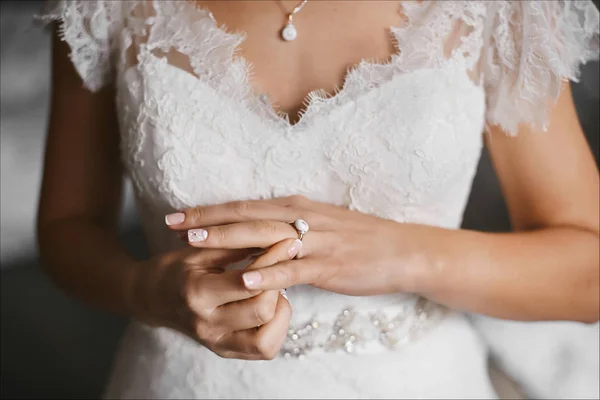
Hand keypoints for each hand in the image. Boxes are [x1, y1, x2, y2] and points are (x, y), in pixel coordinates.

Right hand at [130, 238, 301, 359]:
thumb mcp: (200, 251)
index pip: (248, 281)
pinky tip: (271, 306)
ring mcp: (216, 342)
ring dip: (279, 310)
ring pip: (267, 338)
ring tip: (273, 289)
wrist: (150, 298)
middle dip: (278, 283)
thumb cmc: (176, 269)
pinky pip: (264, 350)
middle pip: (262, 310)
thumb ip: (234, 245)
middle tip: (282, 264)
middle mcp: (206, 324)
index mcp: (196, 293)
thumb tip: (273, 234)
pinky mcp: (225, 351)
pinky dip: (276, 328)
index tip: (289, 242)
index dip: (273, 259)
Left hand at [165, 196, 416, 295]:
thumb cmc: (359, 237)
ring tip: (195, 244)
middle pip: (245, 217)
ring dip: (227, 240)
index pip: (245, 206)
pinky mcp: (326, 265)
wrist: (400, 249)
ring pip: (262, 238)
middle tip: (172, 223)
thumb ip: (288, 226)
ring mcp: (313, 241)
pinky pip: (292, 269)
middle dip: (207, 220)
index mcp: (296, 207)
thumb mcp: (320, 224)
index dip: (210, 210)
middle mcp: (300, 219)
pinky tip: (245, 278)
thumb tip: (259, 233)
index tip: (179, 214)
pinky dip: (267, 273)